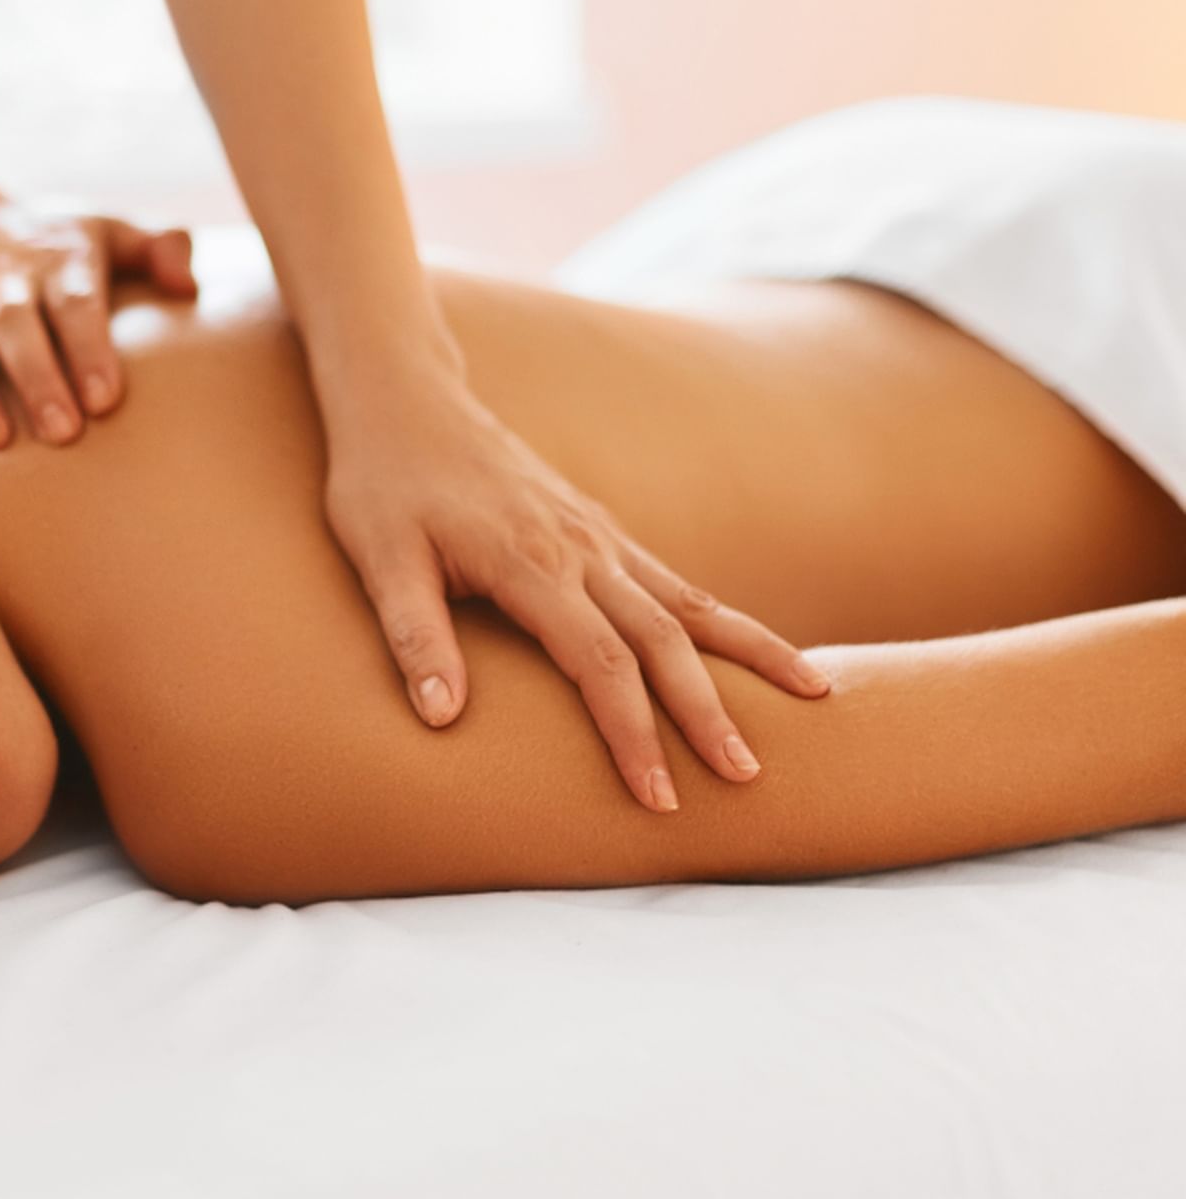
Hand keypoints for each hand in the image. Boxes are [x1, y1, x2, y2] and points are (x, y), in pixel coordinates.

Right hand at [0, 200, 196, 448]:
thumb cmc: (42, 240)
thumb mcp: (101, 228)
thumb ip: (154, 250)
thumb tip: (190, 285)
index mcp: (56, 261)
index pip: (76, 303)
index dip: (90, 348)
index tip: (108, 398)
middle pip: (16, 327)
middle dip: (38, 378)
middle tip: (64, 434)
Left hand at [322, 371, 829, 812]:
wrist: (406, 402)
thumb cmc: (383, 487)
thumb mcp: (380, 561)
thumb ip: (414, 638)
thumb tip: (442, 721)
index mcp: (529, 561)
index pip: (599, 663)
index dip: (631, 733)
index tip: (657, 796)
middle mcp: (580, 548)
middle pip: (661, 640)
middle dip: (708, 712)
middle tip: (748, 778)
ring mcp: (598, 536)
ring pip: (688, 603)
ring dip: (750, 653)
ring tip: (817, 698)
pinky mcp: (599, 528)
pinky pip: (673, 579)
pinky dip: (720, 617)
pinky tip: (753, 649)